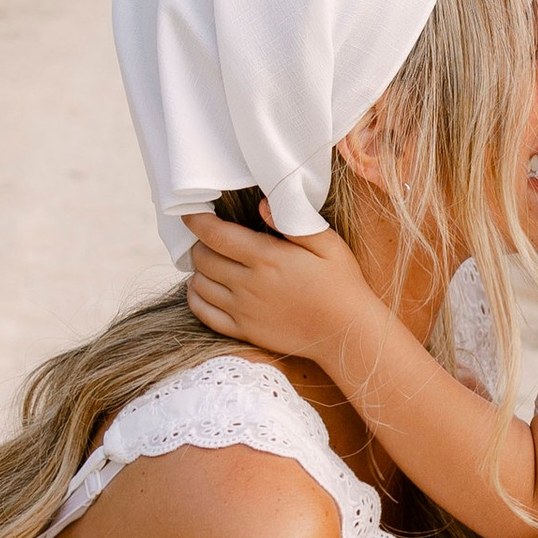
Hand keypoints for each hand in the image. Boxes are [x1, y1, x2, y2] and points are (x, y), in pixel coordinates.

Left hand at [185, 208, 369, 367]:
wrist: (347, 333)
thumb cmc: (341, 284)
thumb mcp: (328, 244)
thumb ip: (293, 222)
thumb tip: (262, 204)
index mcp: (267, 258)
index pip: (216, 235)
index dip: (197, 221)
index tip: (190, 213)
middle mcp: (249, 284)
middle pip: (203, 258)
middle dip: (199, 243)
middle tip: (208, 238)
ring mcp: (244, 310)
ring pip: (200, 285)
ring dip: (198, 269)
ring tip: (207, 261)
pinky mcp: (244, 331)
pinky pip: (205, 314)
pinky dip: (195, 298)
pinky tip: (201, 289)